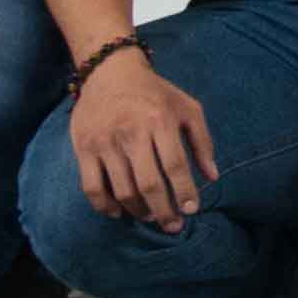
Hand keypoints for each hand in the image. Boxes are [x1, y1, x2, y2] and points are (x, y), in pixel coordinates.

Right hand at [67, 44, 221, 223]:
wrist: (110, 71)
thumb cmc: (155, 92)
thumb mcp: (187, 107)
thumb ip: (202, 141)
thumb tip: (213, 177)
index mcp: (161, 120)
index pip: (175, 165)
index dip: (185, 192)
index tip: (192, 210)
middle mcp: (132, 132)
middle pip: (149, 184)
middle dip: (164, 211)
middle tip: (173, 226)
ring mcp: (105, 142)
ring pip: (121, 190)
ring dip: (138, 211)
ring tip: (150, 217)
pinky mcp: (84, 148)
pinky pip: (92, 187)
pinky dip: (105, 206)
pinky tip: (118, 212)